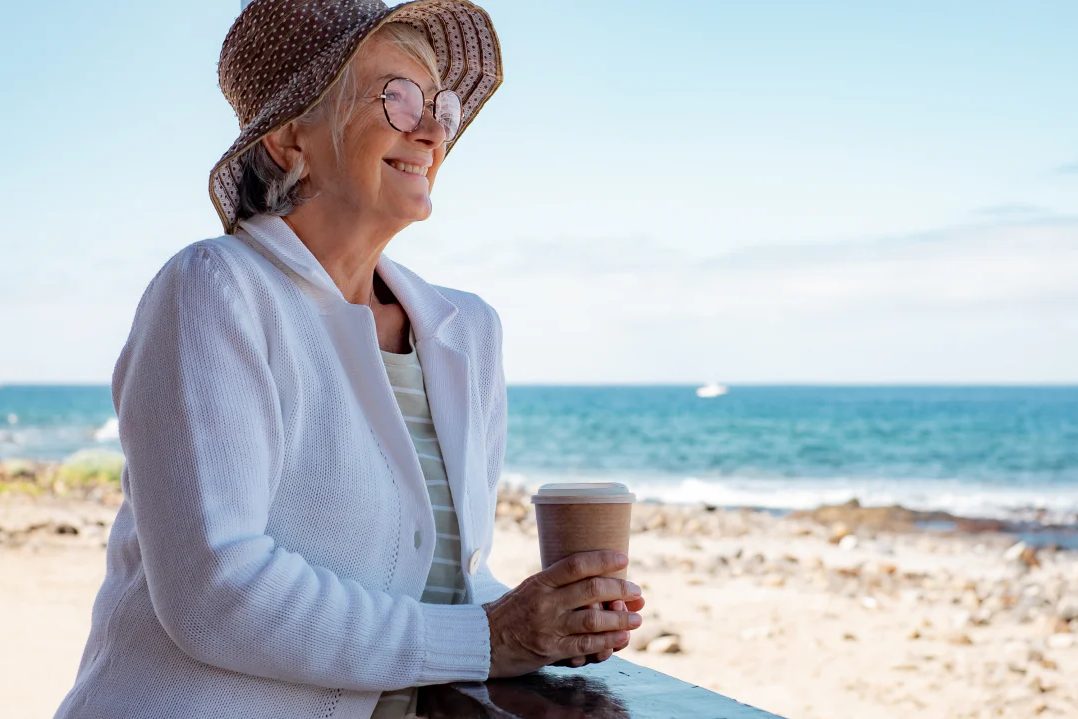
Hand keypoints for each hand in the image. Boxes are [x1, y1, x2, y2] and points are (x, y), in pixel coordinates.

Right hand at [482, 550, 644, 677]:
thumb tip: (592, 578)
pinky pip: (586, 645)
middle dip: (620, 589)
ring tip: (636, 617)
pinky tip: (621, 637)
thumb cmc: (509, 612)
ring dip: (621, 618)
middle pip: (592, 590)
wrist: (482, 641)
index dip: (602, 559)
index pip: (576, 564)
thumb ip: (556, 584)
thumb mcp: (529, 588)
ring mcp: (549, 626)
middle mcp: (546, 602)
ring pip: (594, 620)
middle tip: (637, 591)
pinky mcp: (550, 649)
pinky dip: (608, 641)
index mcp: (540, 582)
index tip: (623, 557)